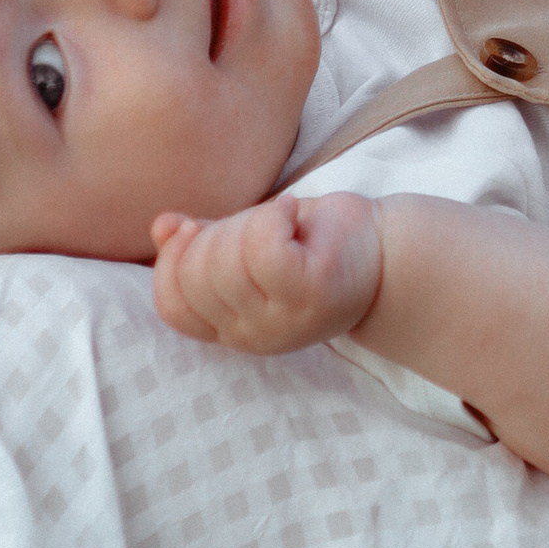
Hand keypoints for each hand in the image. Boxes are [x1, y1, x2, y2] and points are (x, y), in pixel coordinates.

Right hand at [151, 193, 382, 354]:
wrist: (386, 251)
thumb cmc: (313, 243)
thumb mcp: (248, 245)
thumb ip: (202, 243)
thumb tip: (162, 227)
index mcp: (232, 329)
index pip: (172, 307)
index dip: (170, 264)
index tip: (192, 228)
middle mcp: (254, 335)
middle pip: (195, 277)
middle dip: (214, 234)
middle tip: (257, 224)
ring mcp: (282, 320)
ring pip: (226, 261)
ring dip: (250, 221)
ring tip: (281, 220)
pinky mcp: (311, 294)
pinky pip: (264, 250)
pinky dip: (274, 216)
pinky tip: (292, 212)